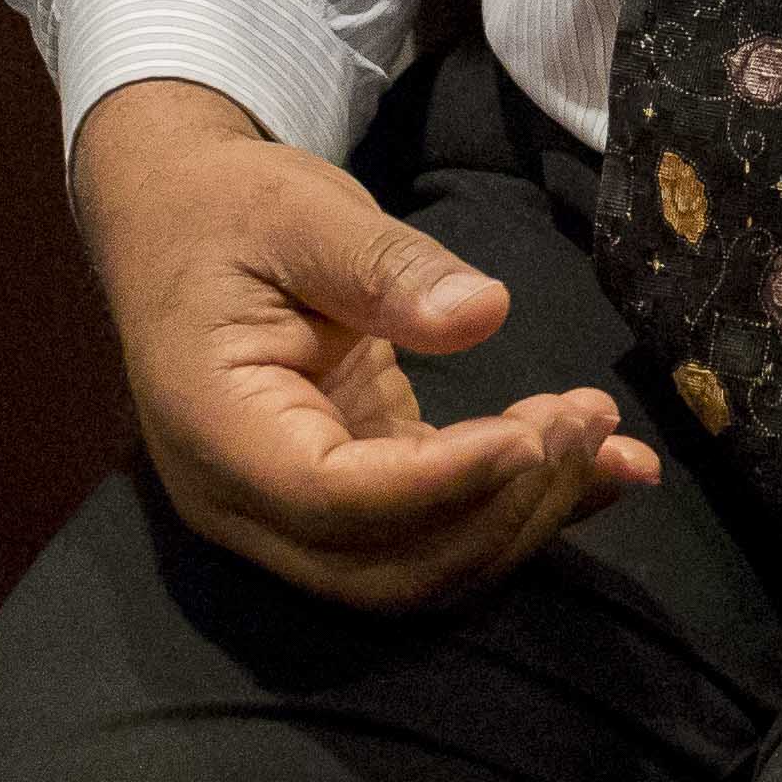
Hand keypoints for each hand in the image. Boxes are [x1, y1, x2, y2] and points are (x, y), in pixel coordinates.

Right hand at [69, 80, 661, 606]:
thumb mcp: (301, 214)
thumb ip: (383, 267)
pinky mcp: (347, 497)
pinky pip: (434, 531)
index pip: (332, 498)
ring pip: (418, 570)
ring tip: (604, 437)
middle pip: (385, 566)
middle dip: (500, 509)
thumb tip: (483, 313)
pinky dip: (519, 505)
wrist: (178, 224)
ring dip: (523, 518)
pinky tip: (604, 464)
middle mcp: (246, 502)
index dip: (442, 481)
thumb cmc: (229, 211)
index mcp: (216, 430)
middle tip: (585, 419)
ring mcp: (292, 514)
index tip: (535, 431)